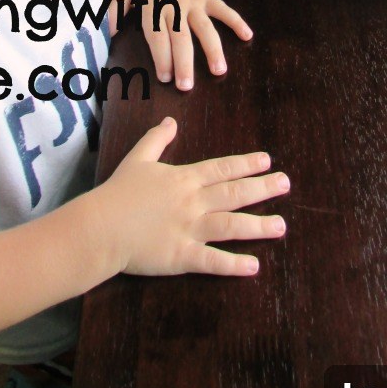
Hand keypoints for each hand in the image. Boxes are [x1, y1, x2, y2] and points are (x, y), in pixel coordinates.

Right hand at [96, 117, 288, 276]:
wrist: (100, 226)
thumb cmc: (118, 193)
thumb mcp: (138, 159)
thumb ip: (156, 139)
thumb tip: (170, 121)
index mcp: (183, 179)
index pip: (221, 168)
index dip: (245, 164)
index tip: (267, 161)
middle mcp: (192, 202)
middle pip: (233, 193)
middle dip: (262, 188)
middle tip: (286, 183)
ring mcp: (188, 229)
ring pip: (230, 225)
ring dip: (258, 226)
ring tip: (281, 225)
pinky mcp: (181, 256)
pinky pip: (212, 261)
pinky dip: (233, 264)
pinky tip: (254, 266)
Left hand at [110, 0, 252, 90]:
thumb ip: (115, 11)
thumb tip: (109, 34)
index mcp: (153, 7)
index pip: (157, 36)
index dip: (161, 56)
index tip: (166, 77)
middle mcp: (174, 6)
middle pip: (180, 38)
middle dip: (184, 63)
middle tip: (187, 86)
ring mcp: (193, 1)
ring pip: (204, 28)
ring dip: (212, 49)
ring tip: (219, 70)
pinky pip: (223, 10)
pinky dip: (236, 21)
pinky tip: (247, 36)